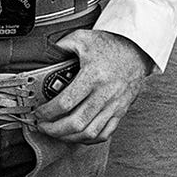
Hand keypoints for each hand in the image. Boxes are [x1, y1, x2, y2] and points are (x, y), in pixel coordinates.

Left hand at [33, 28, 152, 143]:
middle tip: (43, 127)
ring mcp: (114, 105)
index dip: (48, 112)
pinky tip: (77, 135)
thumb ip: (62, 45)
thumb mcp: (83, 38)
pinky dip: (89, 139)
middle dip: (54, 129)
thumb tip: (45, 54)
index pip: (65, 103)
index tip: (39, 113)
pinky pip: (105, 133)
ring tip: (56, 133)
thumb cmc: (111, 44)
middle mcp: (105, 94)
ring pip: (89, 132)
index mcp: (93, 76)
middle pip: (76, 123)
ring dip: (69, 137)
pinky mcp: (121, 111)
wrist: (138, 50)